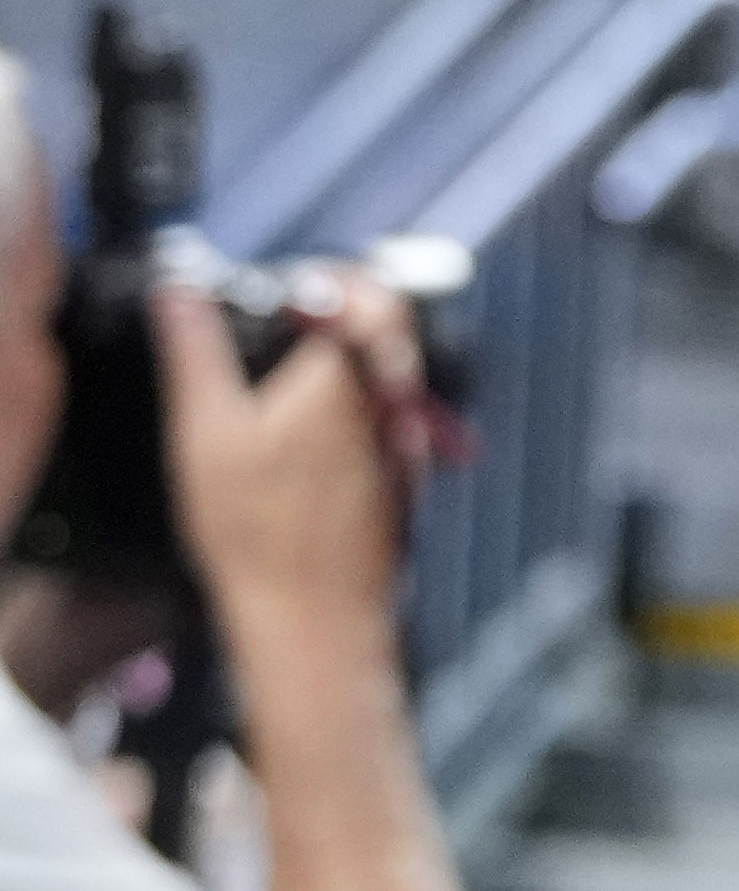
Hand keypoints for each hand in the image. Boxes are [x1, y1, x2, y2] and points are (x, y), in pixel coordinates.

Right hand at [163, 276, 419, 649]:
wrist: (311, 612)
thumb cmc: (255, 529)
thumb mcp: (206, 431)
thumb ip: (196, 353)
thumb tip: (179, 293)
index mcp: (351, 376)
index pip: (370, 293)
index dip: (329, 279)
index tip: (286, 288)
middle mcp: (394, 399)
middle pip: (389, 324)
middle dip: (339, 311)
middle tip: (287, 319)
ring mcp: (406, 435)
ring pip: (392, 367)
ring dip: (347, 353)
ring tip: (289, 367)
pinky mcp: (404, 468)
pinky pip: (389, 410)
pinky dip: (354, 399)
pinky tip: (305, 422)